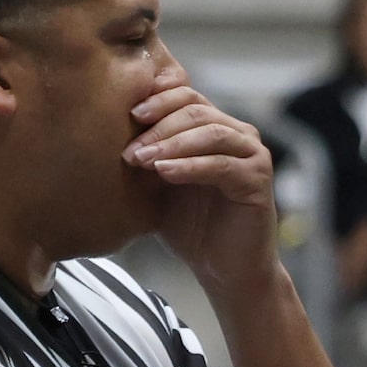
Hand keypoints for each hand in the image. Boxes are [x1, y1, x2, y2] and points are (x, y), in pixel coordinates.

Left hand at [123, 84, 277, 295]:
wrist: (223, 270)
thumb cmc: (192, 228)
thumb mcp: (160, 186)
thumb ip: (148, 157)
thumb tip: (109, 131)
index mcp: (214, 127)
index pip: (185, 95)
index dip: (157, 100)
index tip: (128, 114)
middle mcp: (237, 133)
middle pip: (195, 109)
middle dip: (158, 126)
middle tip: (130, 149)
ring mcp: (251, 154)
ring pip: (210, 132)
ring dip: (172, 143)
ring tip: (142, 160)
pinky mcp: (258, 179)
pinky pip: (221, 164)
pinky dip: (191, 166)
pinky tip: (166, 173)